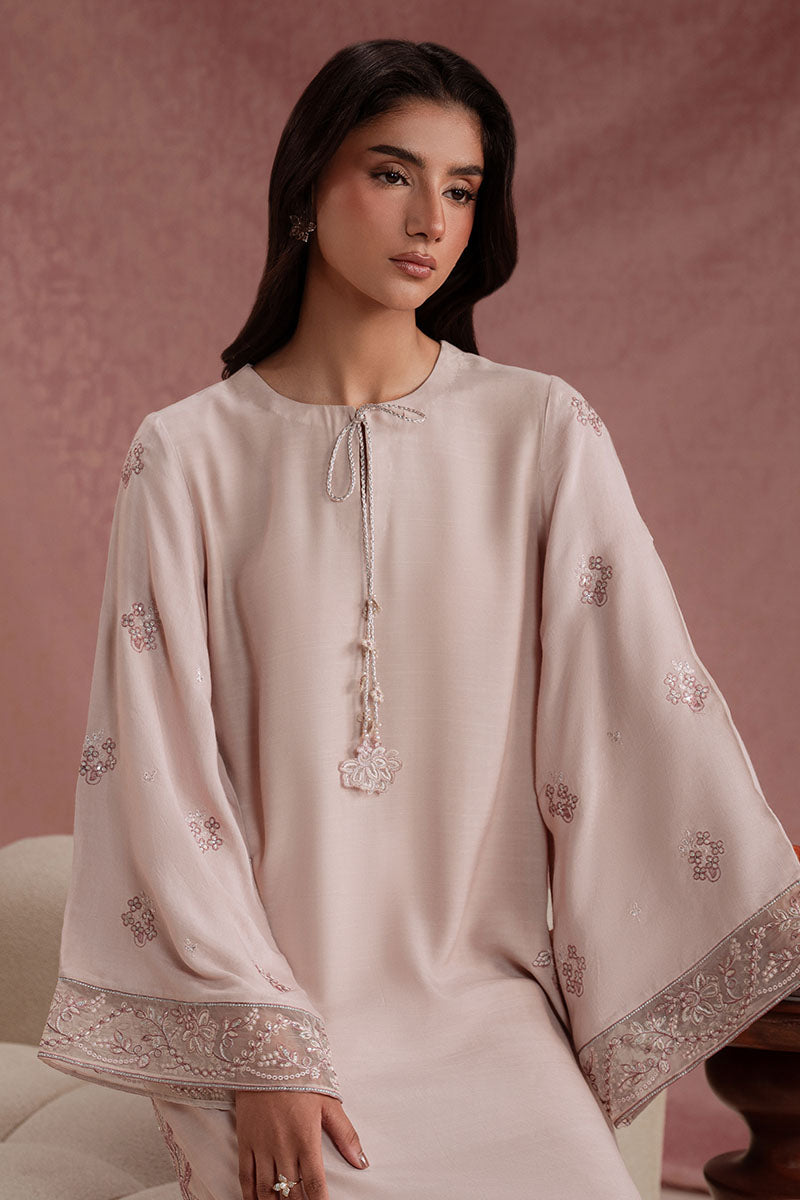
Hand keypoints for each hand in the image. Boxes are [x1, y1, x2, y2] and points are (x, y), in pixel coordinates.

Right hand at [235, 1089, 368, 1198]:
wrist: (266, 1055)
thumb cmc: (301, 1078)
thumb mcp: (329, 1103)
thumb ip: (345, 1135)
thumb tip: (362, 1162)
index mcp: (306, 1138)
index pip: (314, 1184)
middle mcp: (283, 1147)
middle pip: (290, 1192)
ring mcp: (261, 1146)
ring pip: (267, 1190)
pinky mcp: (245, 1142)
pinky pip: (245, 1177)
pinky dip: (250, 1196)